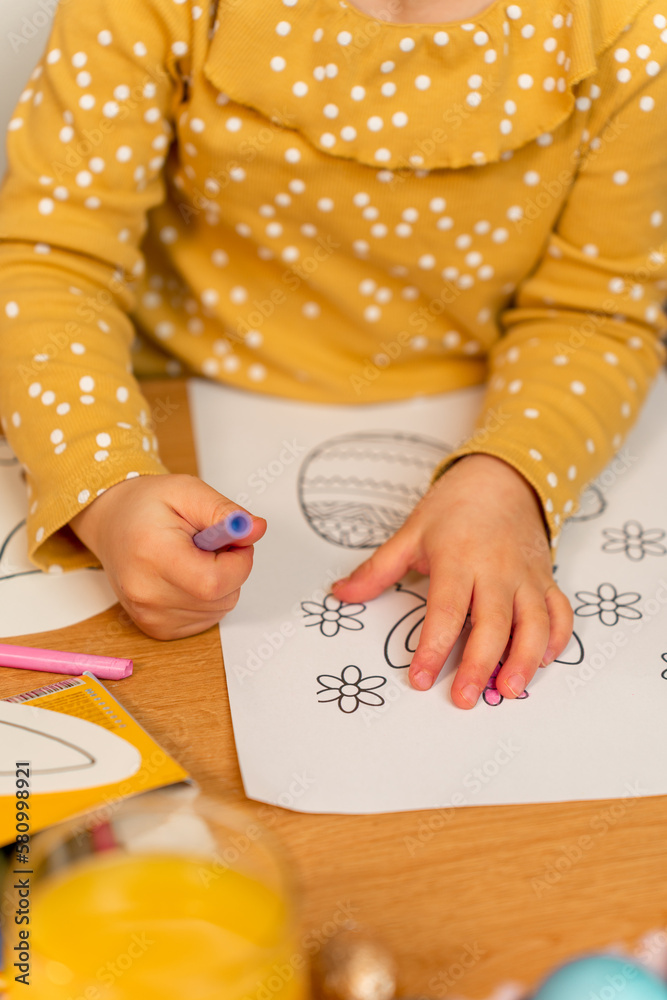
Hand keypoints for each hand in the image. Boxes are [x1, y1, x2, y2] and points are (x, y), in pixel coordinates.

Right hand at [70, 474, 265, 639]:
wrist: (111, 522)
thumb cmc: (146, 506)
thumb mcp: (188, 490)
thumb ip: (225, 512)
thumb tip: (256, 529)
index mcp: (153, 555)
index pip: (214, 581)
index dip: (239, 562)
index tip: (234, 541)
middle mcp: (147, 593)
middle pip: (221, 597)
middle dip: (231, 569)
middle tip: (209, 544)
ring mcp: (149, 615)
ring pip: (219, 609)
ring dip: (220, 583)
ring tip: (193, 557)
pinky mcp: (156, 628)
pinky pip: (206, 619)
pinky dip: (207, 598)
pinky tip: (186, 576)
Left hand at [332, 455, 572, 708]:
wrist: (502, 478)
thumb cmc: (455, 508)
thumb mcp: (411, 533)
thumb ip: (378, 569)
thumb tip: (341, 594)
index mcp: (459, 559)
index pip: (447, 610)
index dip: (434, 647)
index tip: (420, 677)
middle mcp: (496, 570)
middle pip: (492, 624)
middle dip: (480, 665)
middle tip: (465, 699)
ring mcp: (526, 576)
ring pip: (534, 623)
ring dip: (524, 660)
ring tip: (509, 690)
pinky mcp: (545, 580)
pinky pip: (559, 613)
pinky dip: (556, 640)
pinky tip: (541, 662)